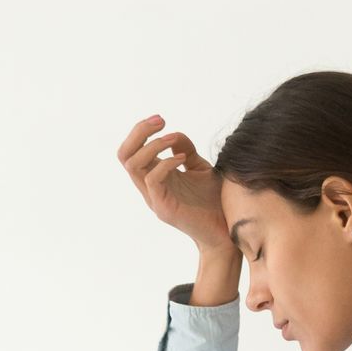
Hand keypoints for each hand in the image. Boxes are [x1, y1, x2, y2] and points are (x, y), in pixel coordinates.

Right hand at [116, 116, 230, 256]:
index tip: (161, 119)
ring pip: (133, 165)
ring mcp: (154, 198)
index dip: (141, 130)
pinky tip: (182, 160)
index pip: (132, 149)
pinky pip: (153, 180)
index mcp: (156, 176)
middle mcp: (150, 186)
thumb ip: (186, 151)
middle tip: (160, 121)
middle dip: (139, 132)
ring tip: (172, 139)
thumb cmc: (214, 201)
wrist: (226, 231)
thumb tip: (173, 133)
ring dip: (152, 145)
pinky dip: (165, 163)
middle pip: (125, 154)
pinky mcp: (164, 208)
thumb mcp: (199, 168)